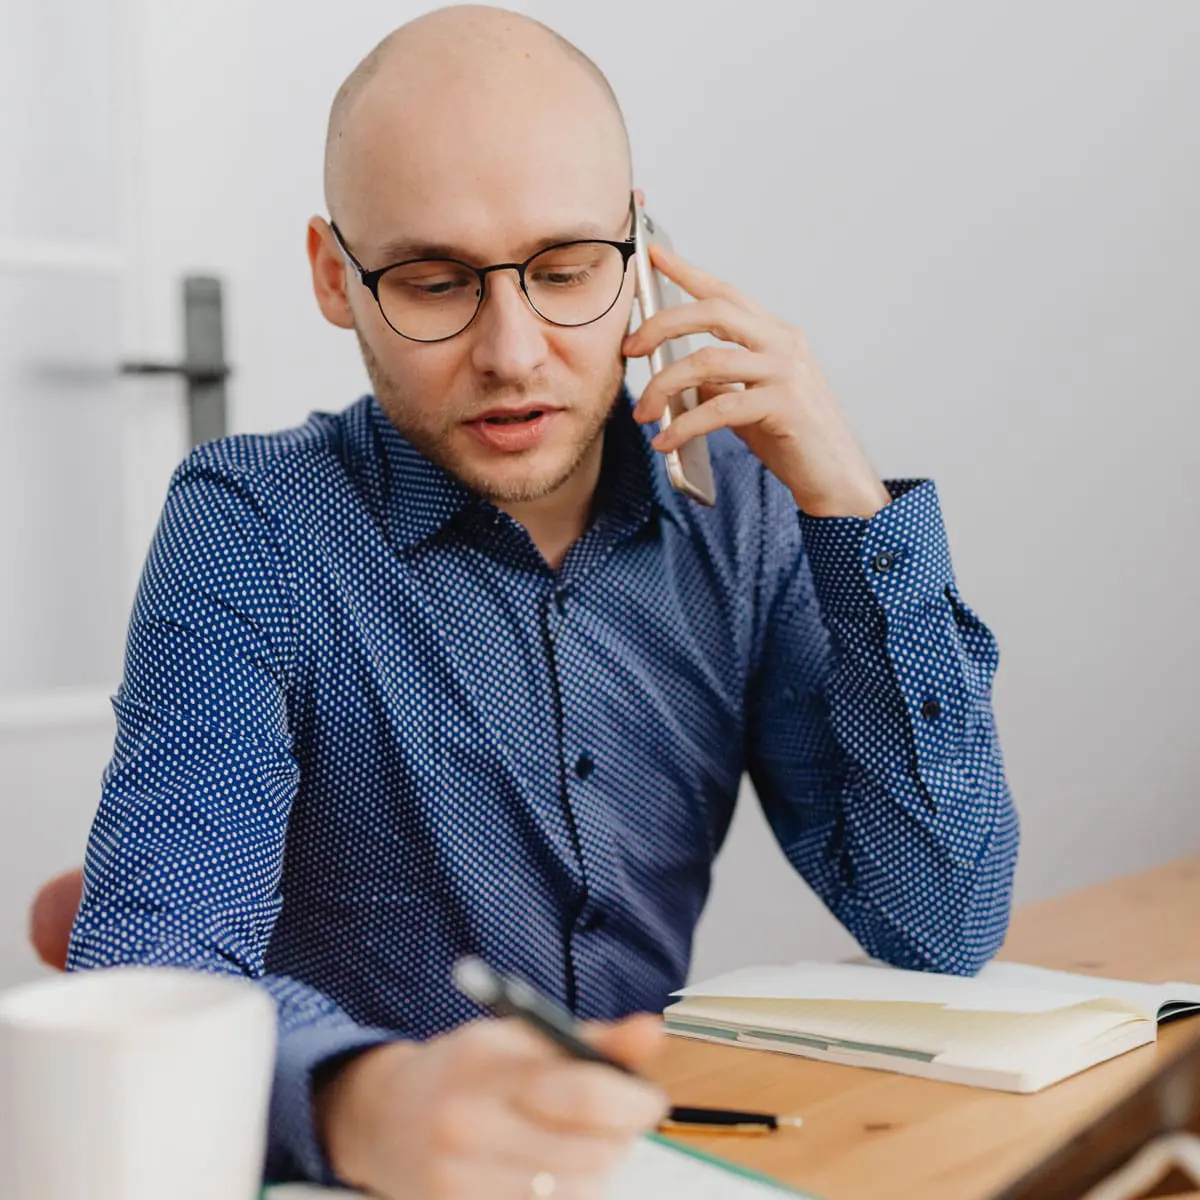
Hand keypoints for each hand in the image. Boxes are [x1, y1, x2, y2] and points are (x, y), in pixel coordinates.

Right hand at [317, 1014, 668, 1198]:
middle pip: (584, 1154)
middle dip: (617, 1140)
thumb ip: (591, 1039)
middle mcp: (467, 1122)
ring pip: (571, 1194)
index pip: (582, 1095)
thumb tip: (652, 1030)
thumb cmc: (466, 1070)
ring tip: (581, 1147)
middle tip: (616, 1123)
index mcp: (487, 1063)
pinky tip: (552, 1173)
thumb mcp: (520, 1037)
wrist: (382, 1115)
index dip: (631, 1103)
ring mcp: (455, 1177)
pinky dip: (562, 1196)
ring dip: (594, 1173)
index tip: (649, 1100)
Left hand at [624, 243, 890, 518]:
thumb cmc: (794, 440)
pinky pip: (719, 408)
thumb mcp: (751, 401)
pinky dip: (684, 426)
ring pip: (707, 361)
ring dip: (664, 387)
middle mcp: (783, 344)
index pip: (726, 295)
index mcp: (775, 336)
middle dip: (662, 325)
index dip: (688, 272)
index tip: (654, 255)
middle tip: (631, 349)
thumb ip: (722, 382)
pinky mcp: (784, 405)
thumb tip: (681, 375)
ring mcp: (787, 372)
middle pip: (712, 313)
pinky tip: (666, 441)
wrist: (835, 478)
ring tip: (643, 413)